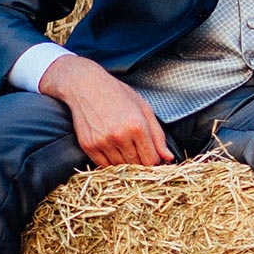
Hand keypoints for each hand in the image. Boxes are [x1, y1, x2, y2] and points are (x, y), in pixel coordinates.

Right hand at [40, 54, 173, 167]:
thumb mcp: (144, 109)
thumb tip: (168, 157)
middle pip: (136, 166)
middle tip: (138, 152)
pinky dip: (110, 162)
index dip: (155, 161)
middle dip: (141, 163)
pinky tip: (112, 150)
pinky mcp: (88, 146)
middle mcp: (119, 136)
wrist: (86, 86)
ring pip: (120, 167)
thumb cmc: (117, 94)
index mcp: (137, 126)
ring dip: (125, 163)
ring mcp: (102, 142)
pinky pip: (103, 165)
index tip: (152, 157)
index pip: (151, 160)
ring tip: (124, 147)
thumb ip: (158, 136)